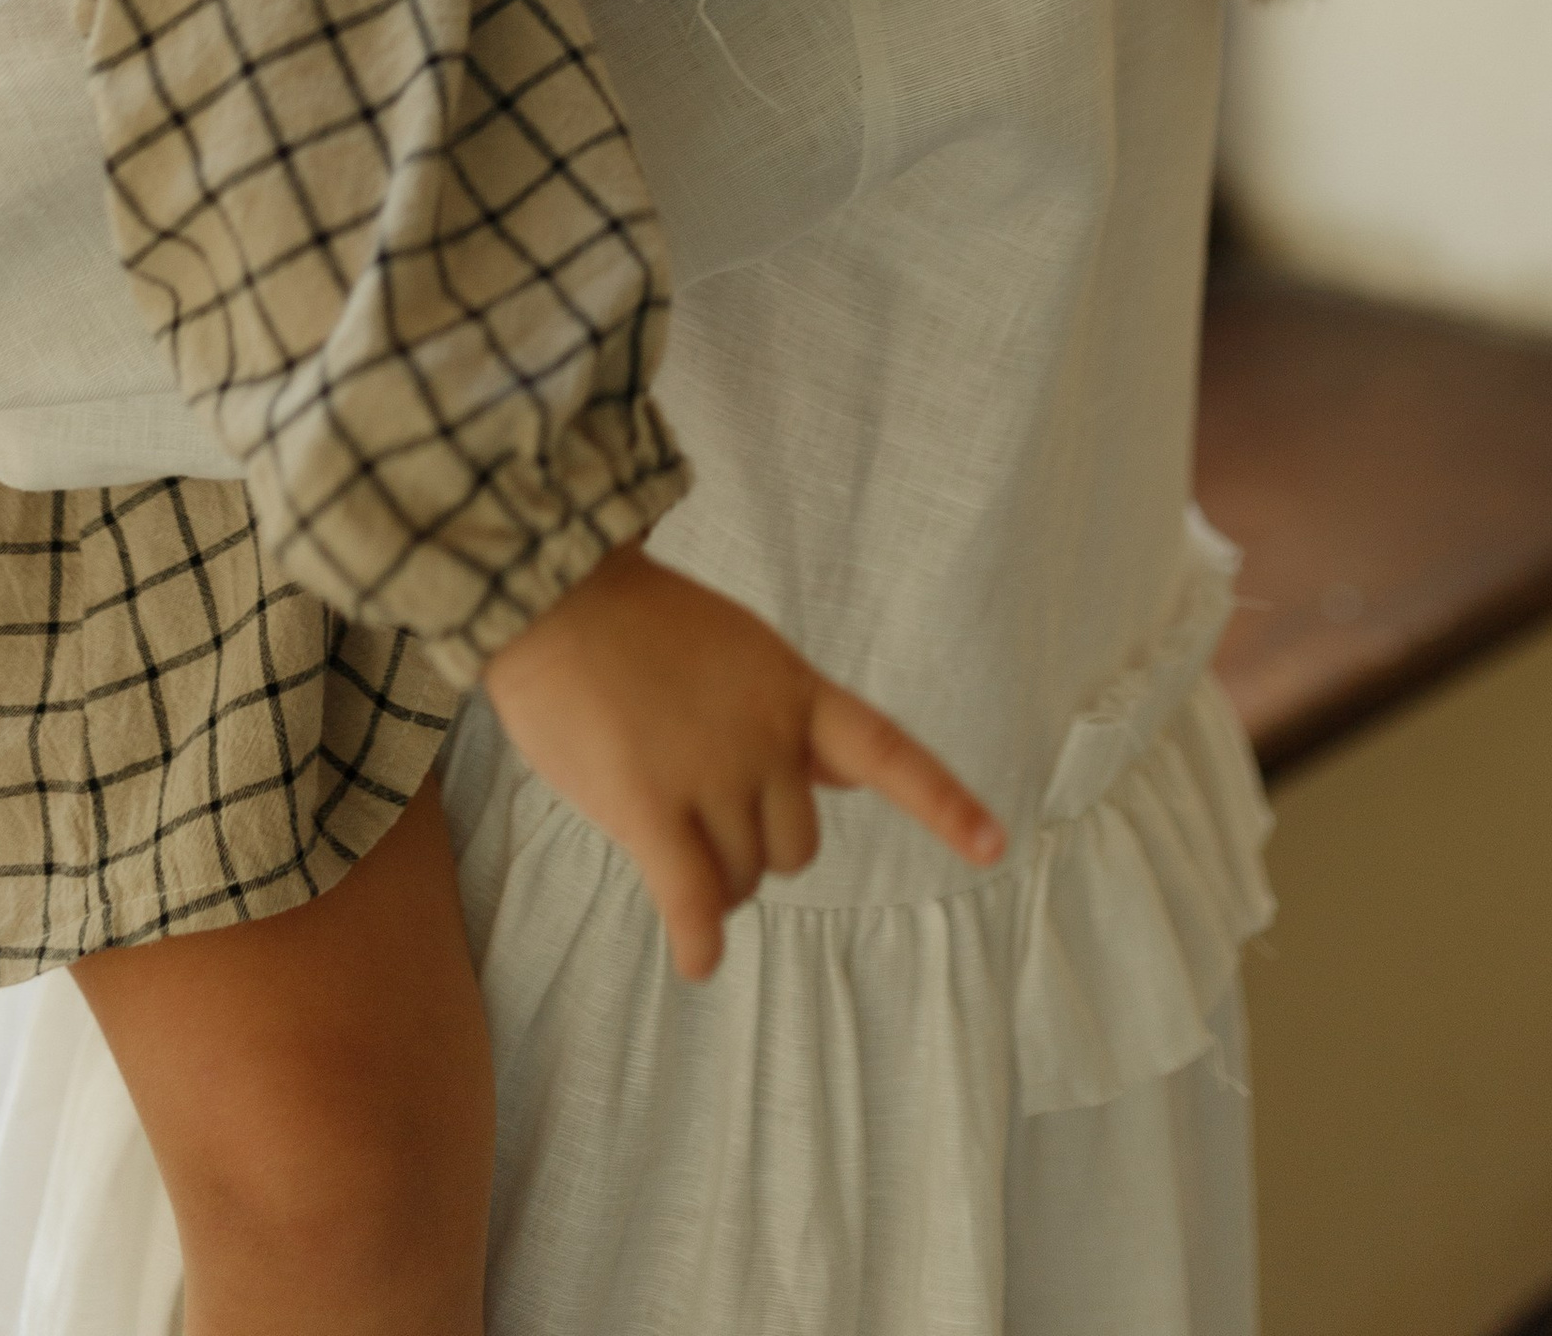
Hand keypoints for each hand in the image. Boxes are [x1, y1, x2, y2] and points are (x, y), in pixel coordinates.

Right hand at [479, 544, 1003, 981]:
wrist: (556, 589)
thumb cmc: (638, 624)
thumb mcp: (741, 652)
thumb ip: (789, 719)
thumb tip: (841, 775)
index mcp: (795, 692)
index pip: (887, 752)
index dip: (943, 803)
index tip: (995, 842)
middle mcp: (767, 737)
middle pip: (796, 847)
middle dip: (757, 849)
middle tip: (701, 816)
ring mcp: (711, 773)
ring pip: (741, 877)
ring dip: (712, 880)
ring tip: (661, 826)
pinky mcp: (648, 807)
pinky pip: (691, 900)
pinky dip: (698, 940)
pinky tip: (697, 961)